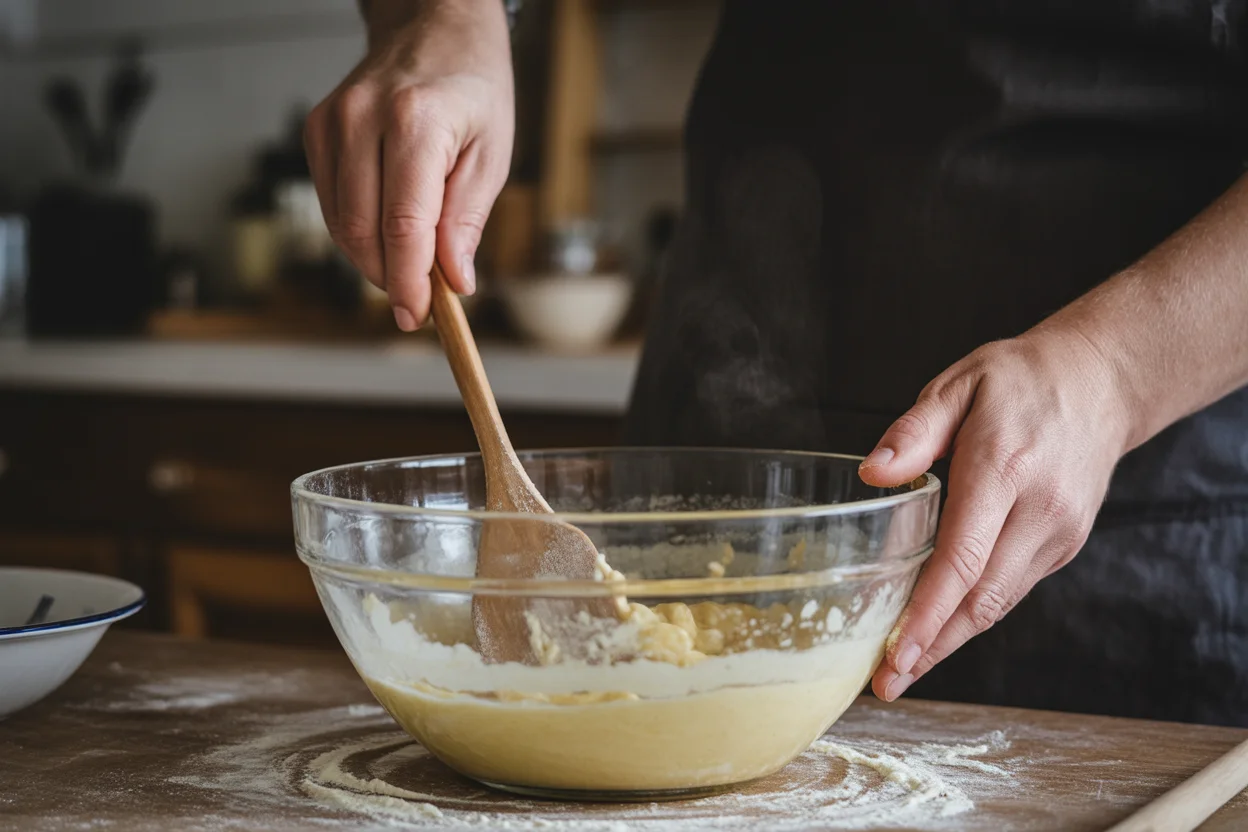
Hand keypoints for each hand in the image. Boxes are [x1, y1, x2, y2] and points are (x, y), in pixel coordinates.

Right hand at [304, 0, 513, 329]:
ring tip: (410, 266)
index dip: (409, 280)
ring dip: (373, 260)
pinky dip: (358, 232)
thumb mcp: (491, 155)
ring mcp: (332, 122)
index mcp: (417, 121)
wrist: (435, 31)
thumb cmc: (473, 92)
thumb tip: (454, 281)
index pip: (403, 223)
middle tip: (419, 303)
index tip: (419, 316)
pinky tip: (389, 232)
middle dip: (391, 278)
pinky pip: (332, 204)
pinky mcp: (316, 130)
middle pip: (364, 230)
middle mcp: (364, 117)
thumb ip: (466, 219)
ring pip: (341, 223)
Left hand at [858, 328, 1131, 701]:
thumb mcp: (958, 385)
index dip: (928, 614)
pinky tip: (938, 629)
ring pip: (998, 603)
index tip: (896, 654)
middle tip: (886, 682)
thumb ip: (914, 431)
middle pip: (982, 598)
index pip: (963, 558)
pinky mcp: (1065, 544)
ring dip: (951, 640)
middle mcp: (1039, 510)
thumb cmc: (1019, 381)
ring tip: (902, 668)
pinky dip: (973, 614)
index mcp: (1004, 468)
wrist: (1101, 383)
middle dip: (932, 646)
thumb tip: (872, 475)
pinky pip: (1011, 589)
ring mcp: (1058, 532)